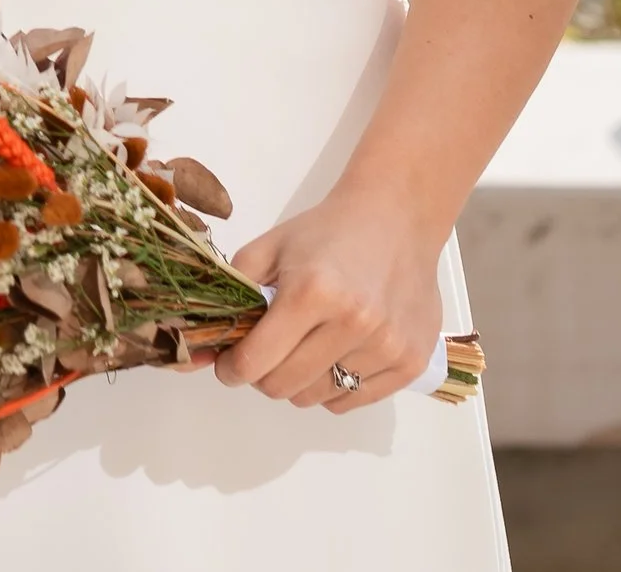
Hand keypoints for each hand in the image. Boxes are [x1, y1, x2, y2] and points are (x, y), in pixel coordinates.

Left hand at [216, 186, 442, 412]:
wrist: (396, 219)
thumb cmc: (327, 232)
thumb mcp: (271, 246)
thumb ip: (235, 288)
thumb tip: (209, 338)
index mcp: (311, 292)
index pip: (257, 361)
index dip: (232, 369)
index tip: (228, 364)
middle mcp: (353, 324)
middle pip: (284, 387)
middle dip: (263, 376)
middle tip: (266, 354)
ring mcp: (386, 347)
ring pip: (318, 398)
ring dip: (300, 382)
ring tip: (303, 349)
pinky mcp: (410, 363)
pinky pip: (353, 402)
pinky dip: (334, 388)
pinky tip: (333, 356)